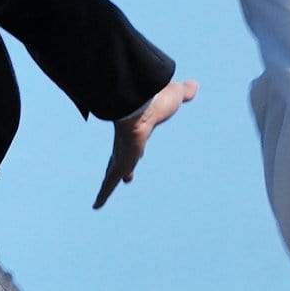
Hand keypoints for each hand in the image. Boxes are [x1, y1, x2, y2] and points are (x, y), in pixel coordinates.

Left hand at [94, 78, 196, 208]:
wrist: (140, 104)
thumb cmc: (155, 100)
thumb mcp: (174, 97)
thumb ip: (183, 92)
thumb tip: (194, 84)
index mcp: (138, 130)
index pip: (136, 141)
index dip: (136, 148)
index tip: (137, 154)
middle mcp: (127, 144)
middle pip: (123, 159)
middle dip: (123, 167)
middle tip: (125, 177)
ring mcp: (121, 155)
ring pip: (112, 175)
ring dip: (107, 186)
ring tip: (99, 200)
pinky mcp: (119, 164)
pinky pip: (109, 183)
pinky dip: (102, 195)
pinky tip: (95, 206)